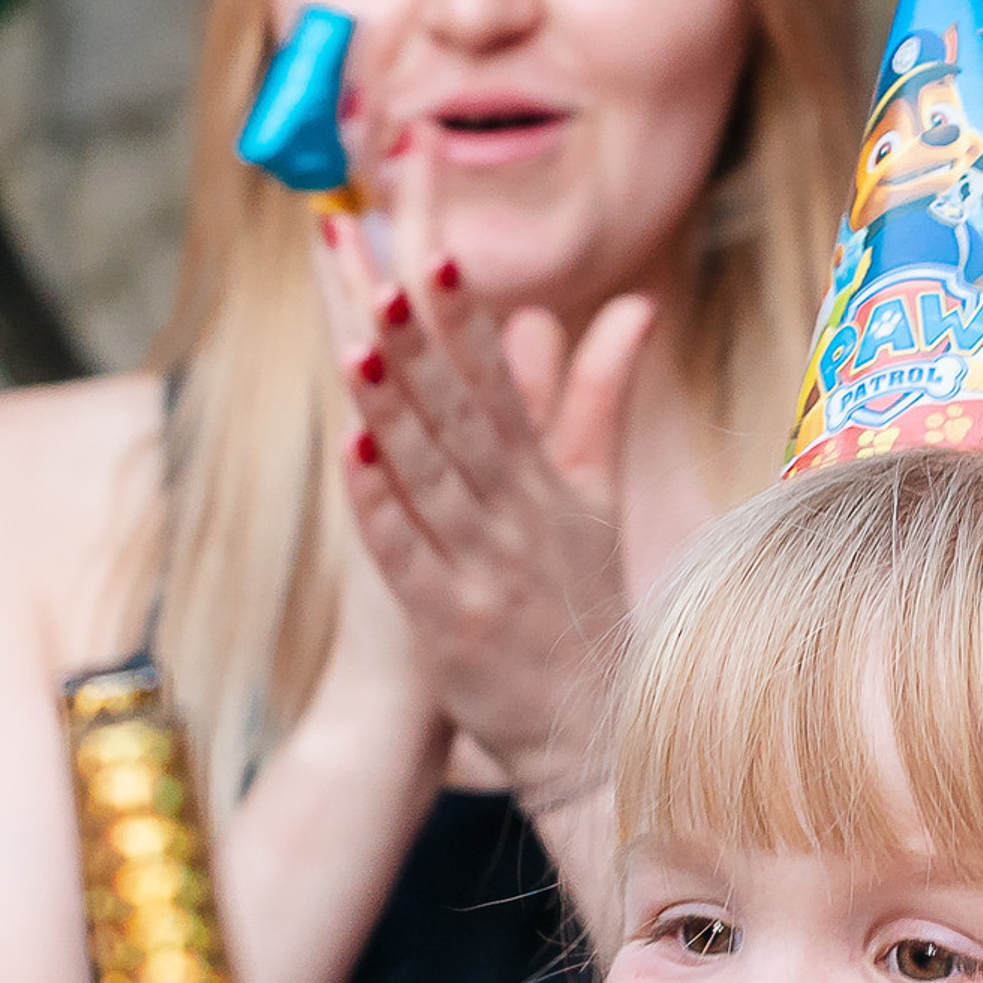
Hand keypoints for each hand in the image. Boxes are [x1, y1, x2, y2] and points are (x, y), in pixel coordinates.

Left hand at [318, 141, 655, 812]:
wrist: (591, 737)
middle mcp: (516, 519)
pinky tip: (348, 456)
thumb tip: (633, 306)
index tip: (437, 246)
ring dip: (394, 410)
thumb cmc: (582, 612)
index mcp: (548, 483)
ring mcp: (482, 573)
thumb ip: (602, 400)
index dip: (468, 318)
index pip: (502, 385)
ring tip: (356, 343)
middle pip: (462, 415)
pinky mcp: (449, 628)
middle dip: (421, 339)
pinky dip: (380, 508)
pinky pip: (409, 558)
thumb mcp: (599, 501)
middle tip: (382, 264)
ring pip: (432, 477)